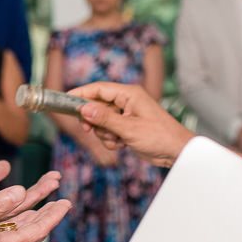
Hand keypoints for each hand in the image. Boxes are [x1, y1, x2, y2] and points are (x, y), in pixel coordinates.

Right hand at [0, 179, 70, 241]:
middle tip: (62, 198)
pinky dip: (18, 215)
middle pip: (31, 228)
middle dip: (47, 210)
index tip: (66, 203)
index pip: (36, 230)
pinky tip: (22, 207)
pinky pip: (7, 227)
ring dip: (34, 210)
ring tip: (47, 197)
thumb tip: (21, 192)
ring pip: (20, 226)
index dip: (53, 216)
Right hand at [70, 82, 193, 167]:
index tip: (66, 101)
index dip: (81, 94)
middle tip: (90, 130)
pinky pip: (108, 132)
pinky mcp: (126, 128)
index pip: (98, 89)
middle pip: (96, 106)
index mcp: (129, 93)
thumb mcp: (129, 128)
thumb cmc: (160, 136)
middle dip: (94, 121)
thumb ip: (105, 118)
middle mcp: (126, 101)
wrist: (176, 153)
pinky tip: (123, 145)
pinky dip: (111, 140)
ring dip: (104, 134)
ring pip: (101, 122)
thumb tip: (84, 108)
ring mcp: (126, 115)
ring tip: (118, 140)